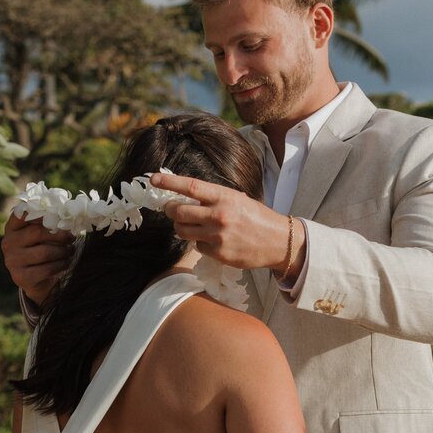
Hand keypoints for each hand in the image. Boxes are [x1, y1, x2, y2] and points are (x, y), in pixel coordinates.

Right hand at [1, 212, 74, 304]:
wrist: (37, 281)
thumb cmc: (42, 250)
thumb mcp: (40, 235)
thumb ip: (47, 223)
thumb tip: (68, 216)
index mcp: (12, 228)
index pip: (22, 214)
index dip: (41, 212)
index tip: (59, 216)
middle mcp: (8, 243)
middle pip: (36, 232)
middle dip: (59, 235)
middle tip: (72, 237)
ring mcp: (13, 261)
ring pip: (44, 252)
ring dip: (63, 251)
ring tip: (71, 250)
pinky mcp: (21, 277)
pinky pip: (47, 269)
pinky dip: (61, 265)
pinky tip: (66, 262)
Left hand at [150, 173, 304, 274]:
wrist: (278, 241)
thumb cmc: (256, 217)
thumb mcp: (237, 199)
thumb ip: (213, 198)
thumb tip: (185, 195)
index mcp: (224, 197)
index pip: (190, 187)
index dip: (169, 183)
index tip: (153, 179)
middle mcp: (219, 215)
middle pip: (179, 211)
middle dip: (170, 210)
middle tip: (170, 208)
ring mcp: (218, 236)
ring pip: (183, 230)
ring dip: (181, 226)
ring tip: (189, 223)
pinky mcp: (219, 253)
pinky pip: (197, 246)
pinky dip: (199, 242)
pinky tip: (212, 240)